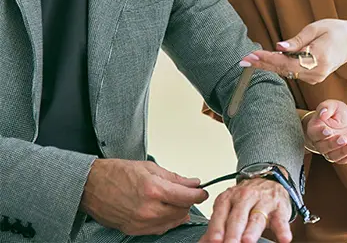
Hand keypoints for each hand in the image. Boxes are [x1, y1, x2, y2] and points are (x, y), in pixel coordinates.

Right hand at [80, 159, 207, 235]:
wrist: (92, 186)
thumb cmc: (117, 173)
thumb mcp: (149, 167)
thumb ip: (174, 178)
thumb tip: (192, 183)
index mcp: (153, 189)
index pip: (186, 197)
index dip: (199, 194)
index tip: (203, 192)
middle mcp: (148, 209)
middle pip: (182, 211)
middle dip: (189, 202)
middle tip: (191, 193)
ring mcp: (141, 222)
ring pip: (172, 222)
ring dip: (179, 212)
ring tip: (179, 201)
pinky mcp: (135, 230)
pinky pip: (159, 229)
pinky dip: (167, 221)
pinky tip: (166, 211)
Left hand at [200, 177, 291, 242]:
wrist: (269, 179)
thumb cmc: (247, 198)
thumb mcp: (229, 207)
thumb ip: (217, 225)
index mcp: (229, 198)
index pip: (221, 213)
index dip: (216, 228)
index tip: (214, 241)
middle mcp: (245, 198)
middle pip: (238, 217)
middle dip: (232, 233)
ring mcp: (263, 202)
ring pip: (257, 218)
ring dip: (252, 231)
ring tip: (247, 241)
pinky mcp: (279, 208)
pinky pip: (281, 220)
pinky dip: (283, 230)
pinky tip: (284, 239)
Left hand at [240, 19, 346, 84]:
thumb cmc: (334, 31)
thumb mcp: (316, 29)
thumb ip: (297, 40)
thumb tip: (278, 47)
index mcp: (319, 58)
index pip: (288, 62)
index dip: (268, 59)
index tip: (252, 55)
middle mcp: (316, 72)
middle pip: (284, 70)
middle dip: (262, 64)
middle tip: (242, 61)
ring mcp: (315, 77)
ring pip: (286, 72)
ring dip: (267, 65)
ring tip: (248, 60)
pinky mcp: (313, 78)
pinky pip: (291, 72)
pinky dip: (278, 66)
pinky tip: (263, 61)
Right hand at [304, 100, 346, 163]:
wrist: (343, 121)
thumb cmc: (335, 112)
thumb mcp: (332, 105)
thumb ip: (326, 107)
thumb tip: (323, 112)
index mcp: (314, 129)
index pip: (314, 134)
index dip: (320, 133)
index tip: (328, 131)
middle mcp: (319, 142)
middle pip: (323, 147)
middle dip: (333, 144)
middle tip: (343, 138)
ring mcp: (330, 151)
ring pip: (333, 156)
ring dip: (344, 151)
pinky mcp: (341, 155)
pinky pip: (344, 159)